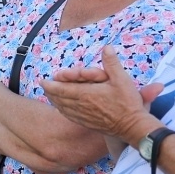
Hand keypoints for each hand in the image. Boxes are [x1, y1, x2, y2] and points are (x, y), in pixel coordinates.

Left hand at [42, 46, 159, 142]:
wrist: (132, 126)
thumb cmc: (127, 103)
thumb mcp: (122, 79)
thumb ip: (112, 63)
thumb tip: (106, 47)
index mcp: (86, 94)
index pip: (61, 89)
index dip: (50, 85)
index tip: (43, 81)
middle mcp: (80, 106)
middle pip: (58, 99)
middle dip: (50, 92)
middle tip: (44, 86)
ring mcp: (82, 116)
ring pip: (62, 108)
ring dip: (54, 101)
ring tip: (50, 95)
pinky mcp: (86, 123)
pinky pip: (69, 116)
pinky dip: (62, 110)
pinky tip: (61, 108)